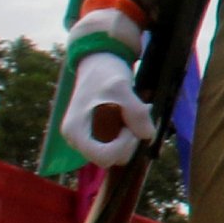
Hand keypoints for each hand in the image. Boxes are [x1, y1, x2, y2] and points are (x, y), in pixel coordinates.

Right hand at [56, 48, 151, 168]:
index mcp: (75, 132)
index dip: (123, 146)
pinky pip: (118, 144)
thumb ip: (135, 111)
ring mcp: (87, 138)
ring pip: (118, 152)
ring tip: (138, 112)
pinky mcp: (98, 135)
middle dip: (130, 141)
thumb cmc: (104, 74)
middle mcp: (78, 140)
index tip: (131, 127)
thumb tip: (148, 135)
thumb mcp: (121, 88)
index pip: (104, 158)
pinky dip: (130, 133)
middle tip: (139, 115)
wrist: (98, 63)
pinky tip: (134, 114)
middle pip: (113, 159)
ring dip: (133, 136)